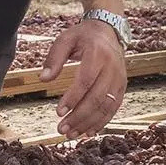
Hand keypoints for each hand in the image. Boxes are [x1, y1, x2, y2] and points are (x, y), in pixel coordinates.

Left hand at [40, 19, 126, 137]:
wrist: (108, 30)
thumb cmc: (84, 36)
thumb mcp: (66, 39)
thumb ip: (54, 58)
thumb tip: (43, 78)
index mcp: (98, 54)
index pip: (86, 80)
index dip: (73, 98)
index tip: (58, 111)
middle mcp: (112, 67)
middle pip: (97, 97)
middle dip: (79, 116)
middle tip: (62, 128)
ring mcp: (119, 78)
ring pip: (106, 106)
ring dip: (89, 123)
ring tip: (72, 134)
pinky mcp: (122, 86)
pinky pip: (114, 108)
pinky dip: (102, 122)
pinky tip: (88, 131)